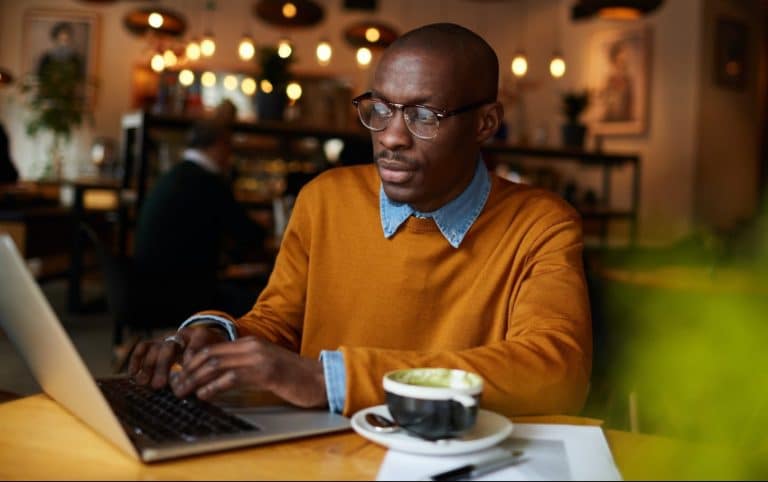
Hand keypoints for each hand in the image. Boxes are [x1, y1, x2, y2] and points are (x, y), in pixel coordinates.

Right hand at [128, 326, 227, 388]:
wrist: (207, 343)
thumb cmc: (212, 355)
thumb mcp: (217, 358)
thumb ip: (210, 365)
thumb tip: (196, 382)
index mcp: (201, 335)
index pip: (195, 340)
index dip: (191, 353)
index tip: (187, 367)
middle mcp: (181, 336)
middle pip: (170, 346)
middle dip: (162, 366)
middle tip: (159, 385)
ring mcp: (168, 339)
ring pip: (156, 348)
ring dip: (149, 366)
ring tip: (144, 383)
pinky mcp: (157, 344)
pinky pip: (144, 348)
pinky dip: (137, 359)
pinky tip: (133, 374)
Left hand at [169, 336, 327, 408]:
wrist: (320, 378)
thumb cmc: (293, 377)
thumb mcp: (264, 367)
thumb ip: (243, 368)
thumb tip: (216, 379)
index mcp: (250, 343)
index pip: (212, 348)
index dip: (191, 362)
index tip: (180, 376)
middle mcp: (252, 346)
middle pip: (209, 355)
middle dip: (187, 371)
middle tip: (175, 386)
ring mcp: (259, 358)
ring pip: (216, 365)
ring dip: (195, 380)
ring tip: (183, 392)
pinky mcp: (266, 372)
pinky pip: (232, 377)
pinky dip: (214, 387)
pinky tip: (204, 395)